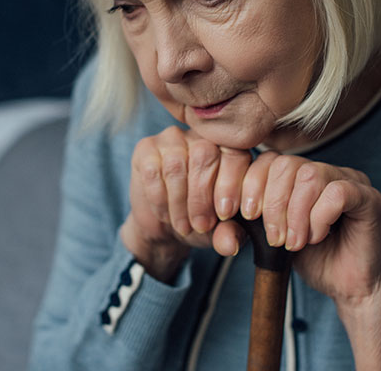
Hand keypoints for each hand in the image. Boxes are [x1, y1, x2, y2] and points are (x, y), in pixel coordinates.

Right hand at [120, 126, 250, 280]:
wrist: (165, 224)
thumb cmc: (200, 220)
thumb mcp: (220, 231)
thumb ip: (229, 234)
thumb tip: (230, 245)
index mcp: (228, 149)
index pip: (235, 155)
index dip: (229, 185)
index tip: (224, 214)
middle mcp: (201, 136)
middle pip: (204, 156)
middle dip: (202, 197)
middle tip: (200, 226)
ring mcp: (172, 138)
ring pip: (176, 165)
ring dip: (178, 202)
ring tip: (183, 225)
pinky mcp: (146, 147)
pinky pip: (152, 170)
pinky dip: (159, 199)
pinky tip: (165, 213)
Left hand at [240, 151, 380, 308]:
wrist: (346, 287)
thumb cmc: (311, 258)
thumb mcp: (270, 235)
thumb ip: (251, 217)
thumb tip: (225, 208)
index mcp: (298, 174)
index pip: (267, 160)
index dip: (250, 186)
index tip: (245, 216)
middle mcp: (324, 169)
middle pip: (285, 164)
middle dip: (272, 203)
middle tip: (275, 237)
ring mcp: (349, 178)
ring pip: (309, 175)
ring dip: (295, 214)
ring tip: (295, 242)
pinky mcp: (369, 197)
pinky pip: (337, 192)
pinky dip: (319, 217)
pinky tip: (317, 236)